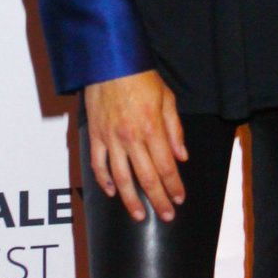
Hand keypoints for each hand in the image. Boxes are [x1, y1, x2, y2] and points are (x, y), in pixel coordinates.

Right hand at [83, 70, 187, 221]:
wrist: (110, 62)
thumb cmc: (140, 78)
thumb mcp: (167, 99)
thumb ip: (174, 130)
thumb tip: (181, 156)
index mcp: (152, 129)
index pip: (166, 167)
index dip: (174, 186)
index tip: (179, 199)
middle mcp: (131, 138)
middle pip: (147, 177)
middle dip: (158, 200)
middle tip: (166, 215)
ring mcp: (111, 139)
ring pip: (121, 178)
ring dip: (131, 200)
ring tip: (139, 215)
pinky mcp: (95, 135)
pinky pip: (98, 164)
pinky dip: (104, 181)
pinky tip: (111, 192)